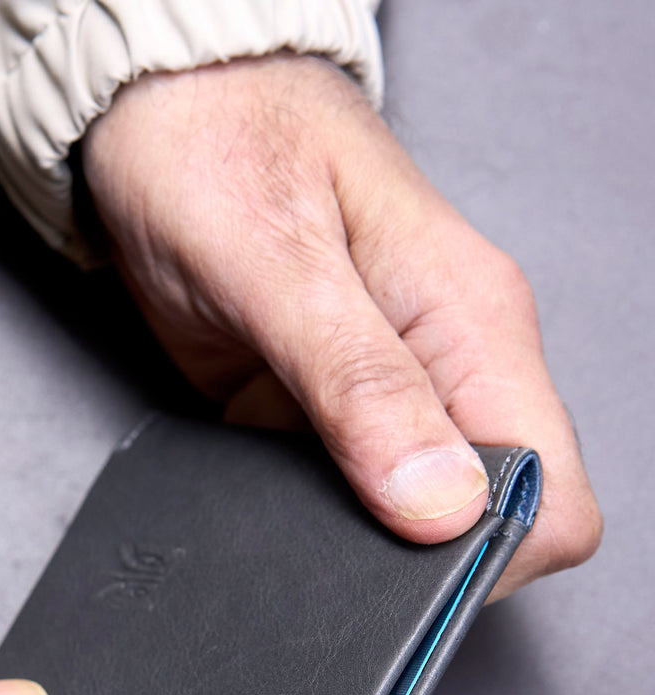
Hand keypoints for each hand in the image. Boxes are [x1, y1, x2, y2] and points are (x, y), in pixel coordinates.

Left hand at [83, 54, 601, 597]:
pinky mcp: (317, 410)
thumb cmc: (217, 150)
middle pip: (481, 519)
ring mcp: (378, 393)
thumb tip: (440, 502)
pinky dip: (299, 511)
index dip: (491, 551)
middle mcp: (441, 367)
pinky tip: (255, 490)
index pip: (549, 491)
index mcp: (472, 325)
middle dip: (414, 558)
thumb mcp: (280, 265)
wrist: (154, 118)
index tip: (404, 566)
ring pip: (402, 516)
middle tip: (327, 543)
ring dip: (349, 537)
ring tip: (280, 509)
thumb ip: (361, 381)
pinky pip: (329, 493)